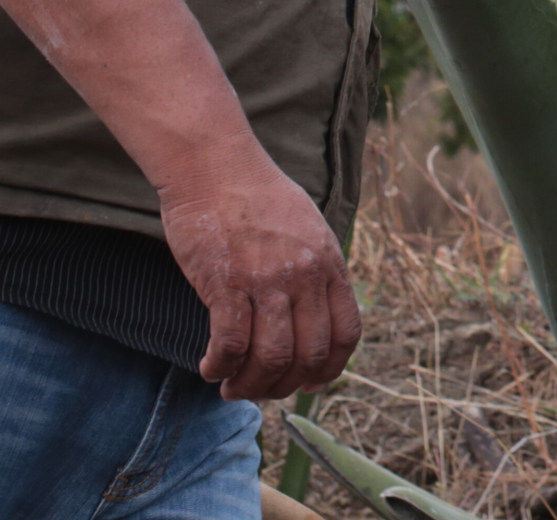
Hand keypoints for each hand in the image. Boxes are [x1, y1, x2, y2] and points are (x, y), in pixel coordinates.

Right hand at [158, 144, 361, 400]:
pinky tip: (211, 368)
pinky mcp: (227, 283)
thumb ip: (315, 270)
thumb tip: (314, 317)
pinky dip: (220, 367)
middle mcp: (305, 275)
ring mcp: (267, 280)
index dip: (329, 369)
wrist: (215, 166)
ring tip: (232, 388)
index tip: (309, 384)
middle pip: (308, 355)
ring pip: (271, 357)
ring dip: (251, 385)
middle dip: (284, 385)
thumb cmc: (257, 197)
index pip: (345, 333)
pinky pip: (230, 345)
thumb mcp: (307, 228)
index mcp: (329, 263)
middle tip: (260, 390)